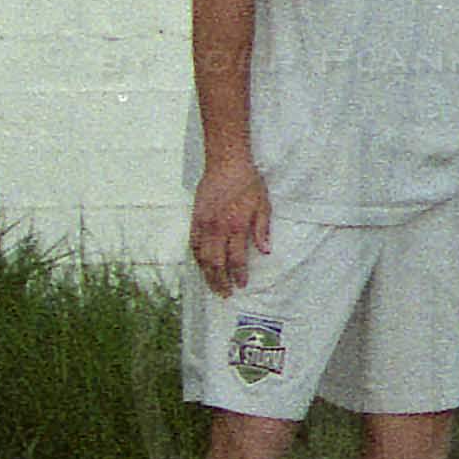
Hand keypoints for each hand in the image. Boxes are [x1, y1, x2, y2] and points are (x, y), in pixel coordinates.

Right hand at [189, 160, 269, 296]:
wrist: (226, 164)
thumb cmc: (248, 183)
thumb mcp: (263, 205)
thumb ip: (262, 230)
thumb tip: (265, 252)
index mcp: (236, 226)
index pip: (236, 259)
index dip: (238, 275)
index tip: (242, 285)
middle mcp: (217, 229)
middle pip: (216, 263)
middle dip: (220, 281)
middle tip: (225, 294)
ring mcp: (203, 225)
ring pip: (202, 257)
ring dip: (207, 274)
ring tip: (213, 286)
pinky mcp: (194, 219)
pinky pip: (193, 245)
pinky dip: (197, 259)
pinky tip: (201, 267)